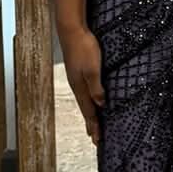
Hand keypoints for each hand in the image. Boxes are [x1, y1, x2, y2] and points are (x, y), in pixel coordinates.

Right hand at [61, 26, 104, 144]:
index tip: (98, 141)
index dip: (94, 126)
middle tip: (96, 139)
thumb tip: (101, 104)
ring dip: (90, 114)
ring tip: (93, 124)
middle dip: (92, 124)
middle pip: (86, 109)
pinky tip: (91, 100)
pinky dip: (89, 101)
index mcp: (80, 87)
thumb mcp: (93, 69)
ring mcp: (77, 78)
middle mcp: (77, 85)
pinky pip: (85, 91)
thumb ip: (96, 87)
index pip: (89, 112)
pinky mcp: (78, 71)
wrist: (71, 30)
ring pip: (85, 101)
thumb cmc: (83, 48)